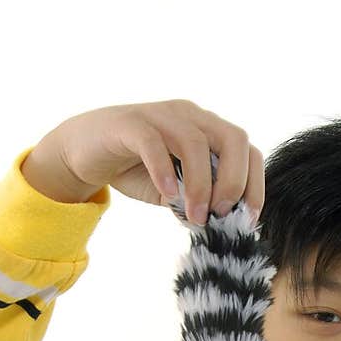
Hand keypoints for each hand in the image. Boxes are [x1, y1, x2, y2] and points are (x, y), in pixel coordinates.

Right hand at [21, 98, 264, 224]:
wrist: (86, 153)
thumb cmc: (137, 171)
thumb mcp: (176, 192)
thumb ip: (200, 201)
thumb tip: (224, 225)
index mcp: (208, 130)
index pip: (247, 151)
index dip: (254, 185)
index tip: (247, 220)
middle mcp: (190, 116)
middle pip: (232, 139)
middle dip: (234, 182)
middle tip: (221, 215)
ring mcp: (161, 115)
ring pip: (195, 142)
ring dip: (200, 185)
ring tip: (195, 217)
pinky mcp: (131, 123)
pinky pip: (154, 142)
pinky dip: (164, 171)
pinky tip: (167, 196)